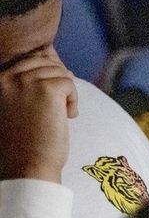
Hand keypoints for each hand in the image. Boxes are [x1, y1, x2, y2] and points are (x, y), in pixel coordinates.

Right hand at [0, 52, 77, 182]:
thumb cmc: (25, 141)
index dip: (47, 74)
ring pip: (60, 72)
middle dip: (58, 82)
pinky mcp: (46, 89)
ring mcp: (26, 82)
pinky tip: (65, 116)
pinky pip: (69, 83)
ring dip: (66, 93)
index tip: (49, 98)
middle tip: (56, 108)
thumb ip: (29, 81)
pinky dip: (73, 100)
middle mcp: (7, 77)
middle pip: (46, 61)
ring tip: (58, 114)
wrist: (27, 166)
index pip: (29, 58)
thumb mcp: (19, 104)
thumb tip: (51, 52)